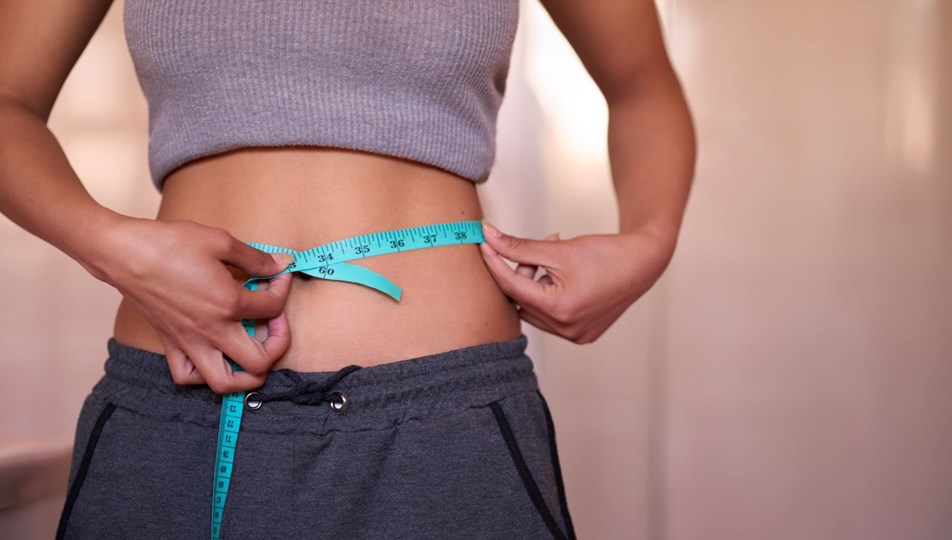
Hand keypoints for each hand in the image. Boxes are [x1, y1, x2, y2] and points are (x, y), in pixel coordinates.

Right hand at [92, 217, 294, 392]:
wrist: (124, 253)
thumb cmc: (169, 244)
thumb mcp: (220, 241)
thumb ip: (255, 257)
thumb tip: (281, 264)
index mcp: (227, 304)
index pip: (273, 308)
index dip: (282, 289)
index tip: (278, 275)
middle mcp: (211, 331)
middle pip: (259, 362)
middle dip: (278, 345)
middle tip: (276, 323)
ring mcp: (189, 343)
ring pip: (224, 383)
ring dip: (246, 374)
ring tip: (252, 351)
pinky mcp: (170, 344)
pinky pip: (188, 376)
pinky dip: (205, 374)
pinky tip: (214, 353)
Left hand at [478, 221, 673, 343]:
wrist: (644, 263)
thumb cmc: (606, 254)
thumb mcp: (559, 248)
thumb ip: (520, 246)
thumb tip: (488, 235)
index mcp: (559, 309)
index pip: (512, 286)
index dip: (495, 262)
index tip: (484, 243)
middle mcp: (566, 329)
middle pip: (522, 301)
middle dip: (520, 273)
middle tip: (532, 251)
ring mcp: (575, 335)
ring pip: (534, 310)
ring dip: (534, 285)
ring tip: (553, 261)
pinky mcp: (582, 334)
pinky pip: (551, 317)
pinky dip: (548, 296)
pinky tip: (561, 277)